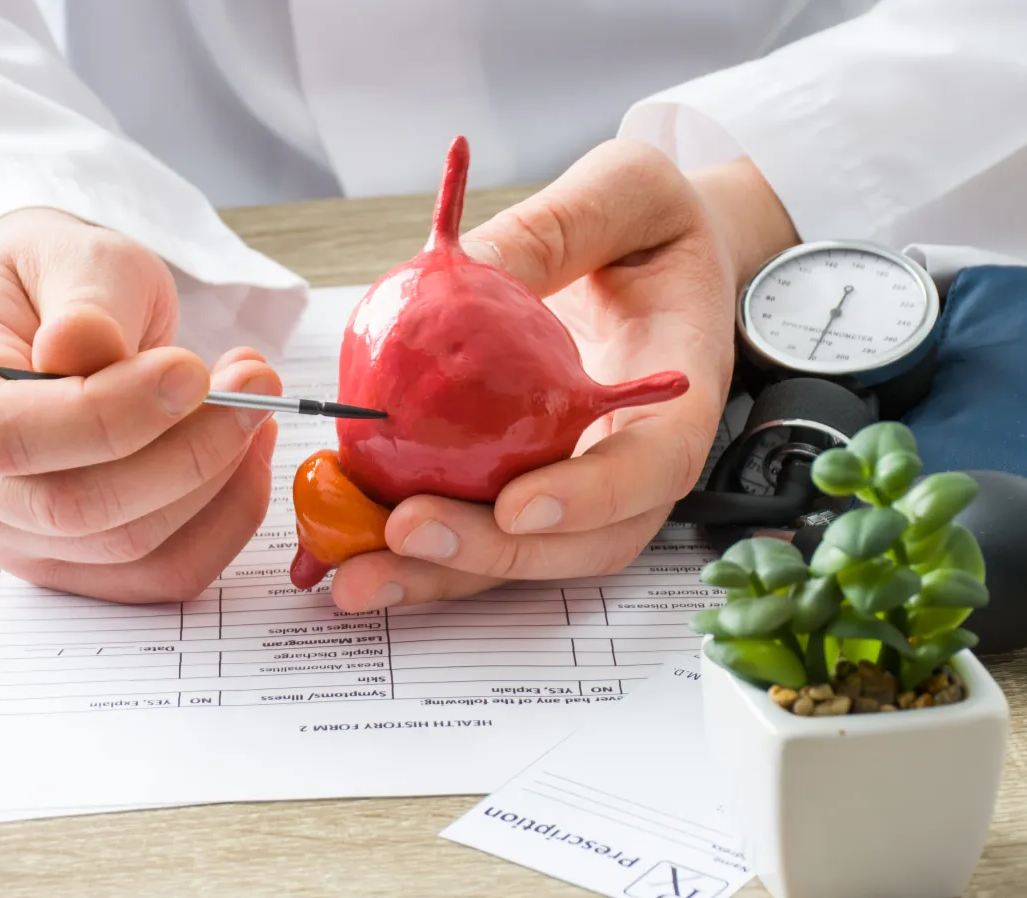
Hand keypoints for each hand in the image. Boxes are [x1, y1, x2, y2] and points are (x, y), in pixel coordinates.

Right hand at [0, 208, 281, 600]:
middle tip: (255, 386)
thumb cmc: (52, 280)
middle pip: (72, 508)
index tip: (193, 371)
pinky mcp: (68, 560)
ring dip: (216, 482)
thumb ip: (85, 301)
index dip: (110, 414)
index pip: (5, 434)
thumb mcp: (71, 254)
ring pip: (125, 548)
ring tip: (255, 405)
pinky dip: (221, 523)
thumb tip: (81, 346)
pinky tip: (246, 458)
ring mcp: (8, 531)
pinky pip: (156, 575)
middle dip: (186, 453)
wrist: (43, 312)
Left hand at [329, 139, 797, 611]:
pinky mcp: (527, 484)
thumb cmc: (656, 222)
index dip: (590, 500)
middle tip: (405, 533)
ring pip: (521, 553)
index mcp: (682, 397)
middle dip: (491, 553)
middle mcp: (635, 461)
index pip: (652, 469)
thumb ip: (555, 229)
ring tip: (355, 574)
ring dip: (438, 573)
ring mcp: (582, 484)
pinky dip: (413, 545)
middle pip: (579, 543)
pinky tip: (344, 540)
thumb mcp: (624, 193)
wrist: (658, 254)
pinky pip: (477, 523)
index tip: (518, 505)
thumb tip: (468, 263)